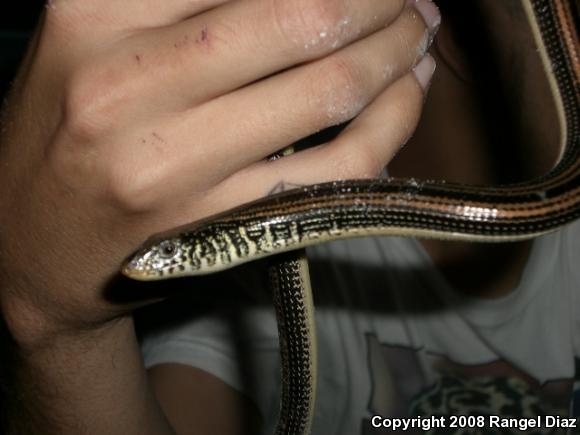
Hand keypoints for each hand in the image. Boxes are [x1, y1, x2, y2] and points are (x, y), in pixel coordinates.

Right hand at [0, 0, 438, 341]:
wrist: (29, 253)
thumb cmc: (69, 137)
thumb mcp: (99, 40)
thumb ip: (188, 2)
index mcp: (94, 12)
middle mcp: (129, 84)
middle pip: (303, 15)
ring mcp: (176, 165)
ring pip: (330, 89)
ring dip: (396, 53)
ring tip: (417, 35)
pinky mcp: (219, 224)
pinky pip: (337, 169)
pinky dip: (391, 126)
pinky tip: (404, 96)